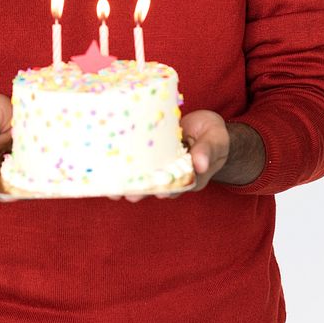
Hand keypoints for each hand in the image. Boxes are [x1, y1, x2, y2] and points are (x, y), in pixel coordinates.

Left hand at [111, 108, 229, 202]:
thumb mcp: (216, 140)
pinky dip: (123, 167)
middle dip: (142, 191)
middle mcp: (173, 177)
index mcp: (191, 178)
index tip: (160, 192)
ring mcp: (160, 168)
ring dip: (128, 184)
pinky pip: (137, 164)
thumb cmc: (214, 135)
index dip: (168, 190)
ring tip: (111, 190)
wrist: (206, 127)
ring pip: (143, 179)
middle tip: (127, 195)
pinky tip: (107, 167)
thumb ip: (208, 150)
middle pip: (156, 188)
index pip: (178, 187)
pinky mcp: (149, 156)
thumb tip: (200, 165)